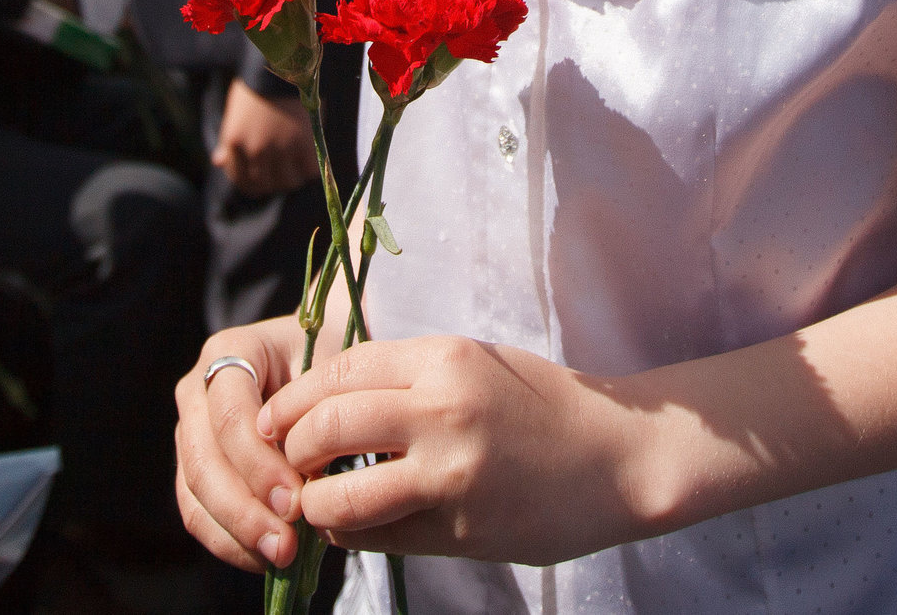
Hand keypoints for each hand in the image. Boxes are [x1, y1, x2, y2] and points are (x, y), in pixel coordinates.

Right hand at [174, 317, 310, 572]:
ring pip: (194, 489)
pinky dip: (228, 541)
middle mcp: (198, 389)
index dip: (258, 463)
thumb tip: (306, 479)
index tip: (298, 501)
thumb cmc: (336, 367)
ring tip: (281, 556)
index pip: (229, 415)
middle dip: (244, 507)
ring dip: (235, 530)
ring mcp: (190, 429)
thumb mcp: (335, 375)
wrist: (327, 366)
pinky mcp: (195, 468)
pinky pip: (197, 512)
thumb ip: (317, 414)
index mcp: (230, 353)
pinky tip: (265, 559)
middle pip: (203, 457)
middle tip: (288, 544)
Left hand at [213, 79, 313, 198]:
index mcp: (234, 143)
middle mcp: (255, 149)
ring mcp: (280, 148)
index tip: (262, 180)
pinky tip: (307, 160)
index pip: (242, 180)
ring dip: (292, 179)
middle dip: (273, 183)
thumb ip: (227, 143)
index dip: (252, 184)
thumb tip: (217, 162)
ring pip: (287, 182)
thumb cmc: (254, 91)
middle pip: (265, 185)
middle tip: (281, 173)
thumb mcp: (234, 116)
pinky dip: (309, 169)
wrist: (279, 66)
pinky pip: (309, 172)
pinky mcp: (304, 143)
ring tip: (295, 167)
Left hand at [256, 336, 650, 566]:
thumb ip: (405, 376)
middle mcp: (443, 412)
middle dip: (290, 447)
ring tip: (313, 500)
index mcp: (444, 359)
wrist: (621, 458)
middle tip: (284, 458)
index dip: (295, 398)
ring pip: (343, 496)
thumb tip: (324, 399)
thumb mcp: (473, 364)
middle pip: (327, 427)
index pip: (338, 372)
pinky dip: (354, 533)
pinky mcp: (465, 531)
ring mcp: (454, 476)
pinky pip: (382, 537)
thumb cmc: (542, 403)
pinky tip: (355, 525)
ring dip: (313, 503)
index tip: (275, 416)